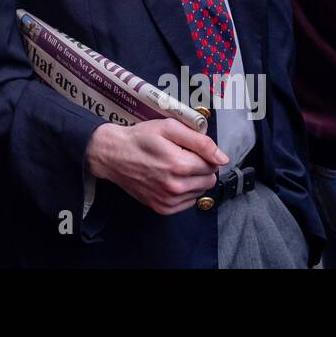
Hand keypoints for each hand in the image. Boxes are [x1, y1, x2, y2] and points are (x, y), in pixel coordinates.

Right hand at [85, 119, 226, 214]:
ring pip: (200, 192)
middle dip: (200, 167)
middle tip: (180, 156)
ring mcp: (168, 200)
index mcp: (179, 165)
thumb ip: (200, 141)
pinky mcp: (162, 208)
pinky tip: (169, 179)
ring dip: (192, 180)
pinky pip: (188, 202)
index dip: (203, 154)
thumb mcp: (169, 128)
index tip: (187, 148)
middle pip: (209, 180)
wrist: (113, 155)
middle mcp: (175, 187)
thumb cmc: (140, 138)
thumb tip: (222, 158)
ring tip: (172, 167)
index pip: (213, 164)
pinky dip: (184, 191)